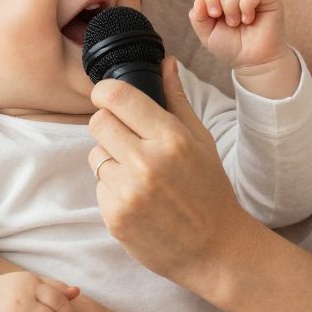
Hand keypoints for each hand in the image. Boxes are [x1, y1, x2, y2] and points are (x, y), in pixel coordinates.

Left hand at [89, 57, 259, 288]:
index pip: (116, 97)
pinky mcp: (115, 218)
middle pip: (97, 123)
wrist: (215, 249)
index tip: (107, 97)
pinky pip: (99, 187)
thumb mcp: (200, 140)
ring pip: (96, 156)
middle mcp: (147, 163)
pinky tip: (139, 200)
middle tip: (126, 138)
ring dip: (111, 161)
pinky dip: (113, 190)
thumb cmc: (209, 189)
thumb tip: (165, 62)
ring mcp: (129, 192)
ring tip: (140, 176)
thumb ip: (177, 99)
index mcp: (170, 138)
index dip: (105, 93)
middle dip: (108, 125)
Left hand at [189, 0, 286, 73]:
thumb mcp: (207, 34)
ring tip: (240, 22)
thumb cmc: (232, 48)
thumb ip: (197, 17)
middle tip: (231, 23)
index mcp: (222, 1)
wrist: (252, 62)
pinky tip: (249, 18)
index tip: (214, 15)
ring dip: (234, 6)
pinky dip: (247, 5)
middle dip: (223, 5)